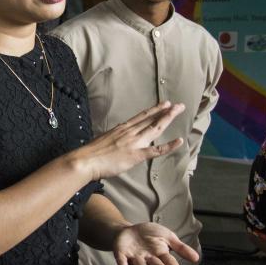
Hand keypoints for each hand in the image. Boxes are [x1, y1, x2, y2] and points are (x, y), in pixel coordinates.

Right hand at [70, 101, 184, 181]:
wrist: (86, 160)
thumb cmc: (92, 152)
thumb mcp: (105, 139)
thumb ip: (115, 137)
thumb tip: (118, 137)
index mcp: (122, 128)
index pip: (142, 116)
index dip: (155, 110)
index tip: (165, 104)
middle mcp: (130, 132)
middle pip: (152, 119)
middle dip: (166, 111)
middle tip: (179, 105)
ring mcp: (134, 142)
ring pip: (155, 128)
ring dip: (168, 119)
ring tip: (178, 111)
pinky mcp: (136, 155)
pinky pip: (156, 150)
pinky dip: (169, 146)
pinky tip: (179, 141)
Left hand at [112, 222, 199, 264]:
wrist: (130, 230)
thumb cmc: (151, 235)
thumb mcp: (168, 237)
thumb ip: (180, 247)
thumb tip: (197, 258)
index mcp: (160, 254)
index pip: (170, 262)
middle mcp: (148, 259)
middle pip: (155, 264)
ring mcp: (135, 257)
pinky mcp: (122, 254)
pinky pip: (121, 259)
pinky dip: (122, 261)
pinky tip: (123, 264)